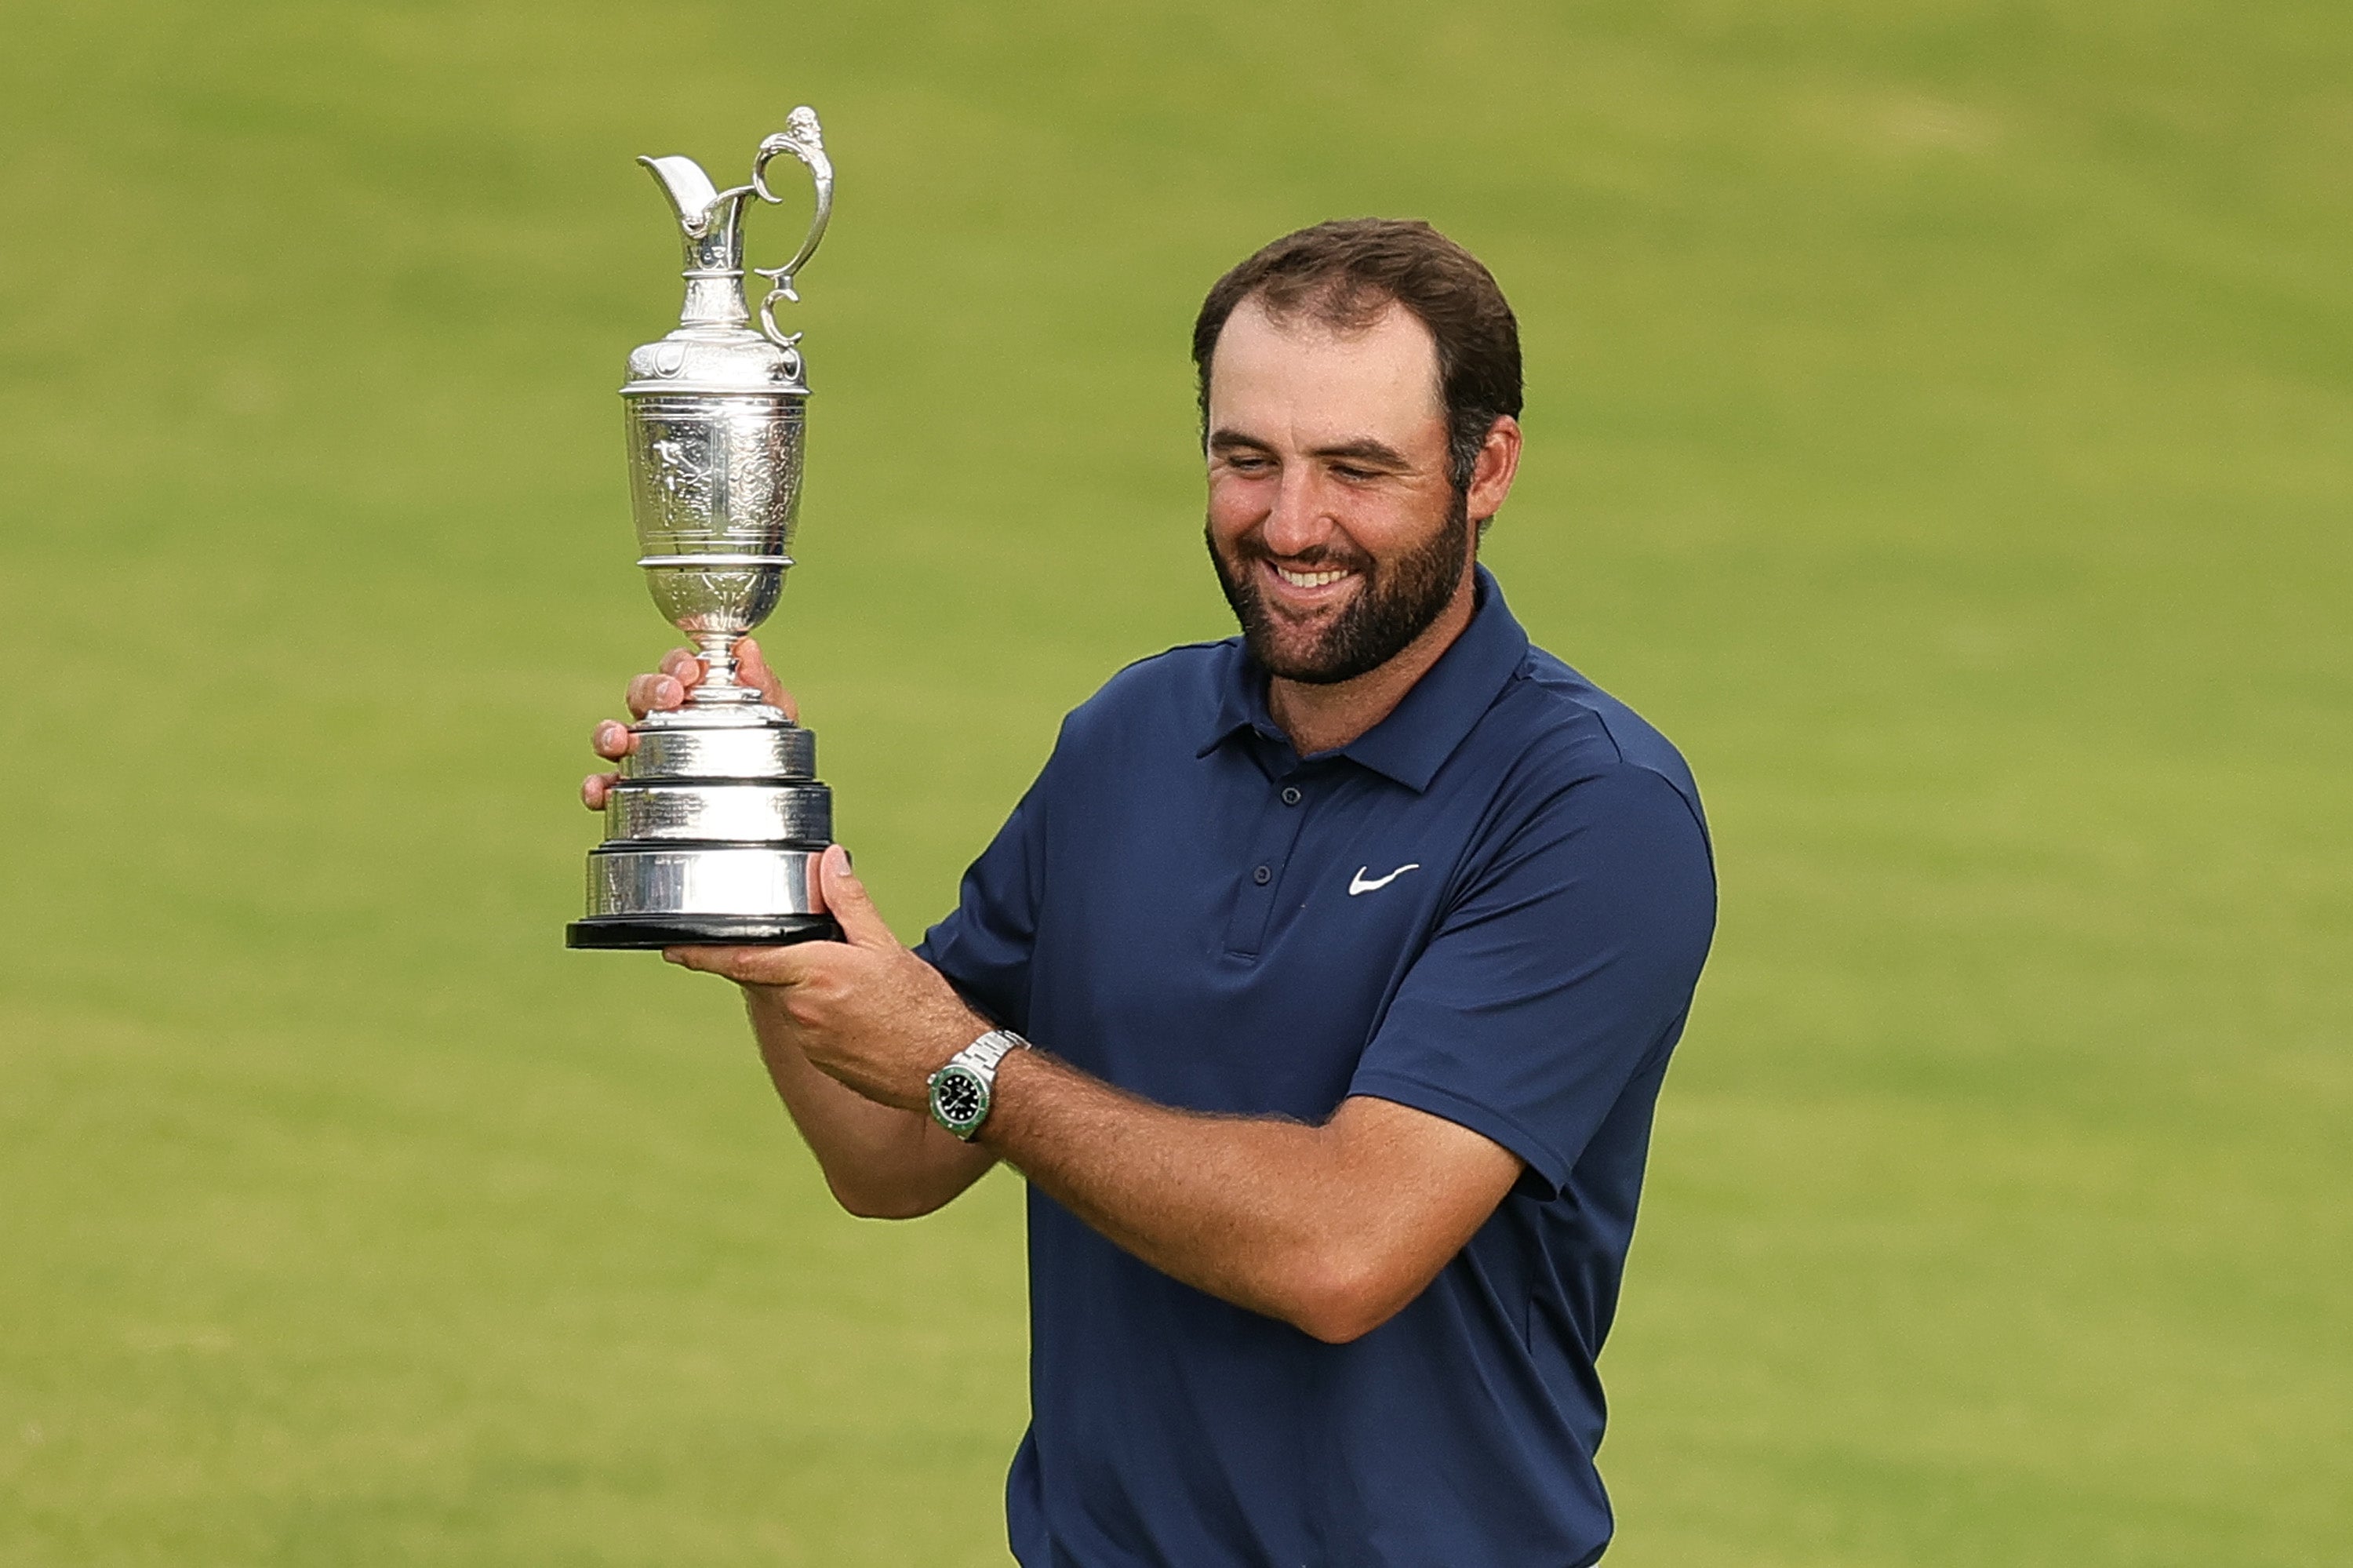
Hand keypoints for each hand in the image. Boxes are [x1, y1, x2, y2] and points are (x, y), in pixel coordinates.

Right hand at [580, 638, 797, 808]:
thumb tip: (747, 648)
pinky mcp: (632, 789)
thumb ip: (764, 684)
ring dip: (608, 734)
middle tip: (669, 697)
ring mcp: (644, 752)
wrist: (770, 804)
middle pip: (640, 693)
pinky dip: (596, 787)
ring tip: (619, 741)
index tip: (690, 671)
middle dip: (649, 690)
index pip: (676, 668)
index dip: (678, 664)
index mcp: (694, 694)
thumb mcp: (776, 715)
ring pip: (613, 734)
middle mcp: (662, 718)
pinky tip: (599, 791)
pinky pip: (605, 786)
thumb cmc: (767, 749)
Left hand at [664, 845, 986, 1112]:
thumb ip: (849, 903)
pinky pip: (808, 1030)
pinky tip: (862, 1014)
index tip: (674, 949)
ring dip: (807, 989)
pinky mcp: (822, 1063)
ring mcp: (808, 1042)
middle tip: (823, 953)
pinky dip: (823, 1015)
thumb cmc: (922, 1007)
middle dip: (783, 961)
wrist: (948, 1070)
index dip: (702, 954)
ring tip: (857, 987)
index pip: (741, 959)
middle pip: (769, 977)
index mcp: (812, 973)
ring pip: (790, 1003)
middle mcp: (800, 1010)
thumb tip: (828, 861)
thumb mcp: (887, 946)